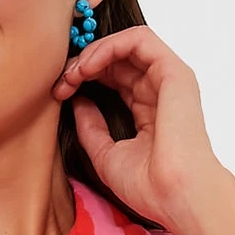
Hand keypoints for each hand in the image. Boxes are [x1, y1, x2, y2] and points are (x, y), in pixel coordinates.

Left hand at [51, 24, 224, 231]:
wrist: (175, 195)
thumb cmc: (149, 186)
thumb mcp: (106, 155)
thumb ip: (91, 128)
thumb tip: (77, 101)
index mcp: (149, 110)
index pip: (114, 77)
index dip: (85, 77)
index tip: (59, 92)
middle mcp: (160, 91)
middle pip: (118, 59)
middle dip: (84, 64)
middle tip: (61, 81)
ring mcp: (169, 79)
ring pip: (127, 44)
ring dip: (94, 52)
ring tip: (73, 73)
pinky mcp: (174, 71)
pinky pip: (139, 39)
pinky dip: (110, 46)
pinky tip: (89, 66)